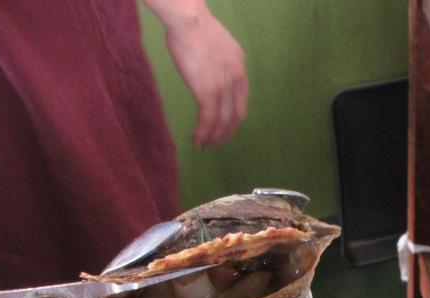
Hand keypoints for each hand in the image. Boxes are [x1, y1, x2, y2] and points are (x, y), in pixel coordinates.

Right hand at [160, 5, 247, 146]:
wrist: (188, 20)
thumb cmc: (193, 27)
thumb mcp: (215, 45)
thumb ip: (217, 62)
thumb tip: (208, 72)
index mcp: (240, 66)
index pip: (241, 100)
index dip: (233, 117)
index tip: (225, 126)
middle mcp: (236, 78)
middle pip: (235, 115)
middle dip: (226, 132)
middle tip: (216, 142)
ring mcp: (224, 86)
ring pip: (222, 121)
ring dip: (213, 137)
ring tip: (204, 145)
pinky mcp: (208, 91)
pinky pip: (208, 120)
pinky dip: (203, 133)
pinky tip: (197, 139)